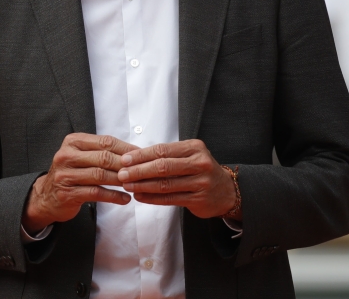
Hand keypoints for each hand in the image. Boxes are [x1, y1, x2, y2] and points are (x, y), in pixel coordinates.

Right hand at [22, 134, 137, 233]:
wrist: (47, 196)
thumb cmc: (71, 174)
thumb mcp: (81, 157)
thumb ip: (101, 152)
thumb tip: (133, 153)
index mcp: (72, 142)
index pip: (104, 141)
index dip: (125, 148)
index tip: (141, 156)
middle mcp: (66, 156)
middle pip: (103, 157)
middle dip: (125, 165)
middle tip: (141, 172)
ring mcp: (65, 175)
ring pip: (100, 175)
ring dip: (121, 181)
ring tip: (135, 185)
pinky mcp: (68, 193)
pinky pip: (96, 193)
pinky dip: (113, 196)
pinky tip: (125, 199)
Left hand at [117, 140, 238, 219]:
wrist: (226, 191)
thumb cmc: (200, 170)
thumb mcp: (188, 155)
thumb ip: (167, 155)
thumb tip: (134, 158)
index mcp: (194, 148)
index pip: (162, 150)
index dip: (141, 155)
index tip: (124, 160)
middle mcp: (200, 163)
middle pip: (163, 167)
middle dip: (139, 171)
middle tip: (121, 174)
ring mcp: (201, 182)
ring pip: (165, 184)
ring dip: (143, 186)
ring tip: (127, 186)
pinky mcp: (199, 199)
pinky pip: (170, 199)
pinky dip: (152, 198)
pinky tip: (140, 197)